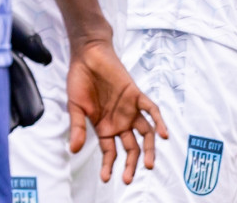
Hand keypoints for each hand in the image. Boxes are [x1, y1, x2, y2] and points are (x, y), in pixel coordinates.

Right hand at [65, 37, 167, 184]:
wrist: (88, 57)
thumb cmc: (80, 82)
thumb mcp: (76, 108)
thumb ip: (77, 128)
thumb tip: (74, 150)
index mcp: (104, 128)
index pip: (110, 152)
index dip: (109, 166)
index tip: (107, 179)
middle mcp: (119, 121)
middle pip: (131, 147)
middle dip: (131, 163)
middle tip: (129, 178)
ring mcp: (129, 109)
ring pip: (144, 133)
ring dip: (148, 149)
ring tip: (149, 164)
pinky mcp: (136, 95)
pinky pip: (151, 109)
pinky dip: (158, 121)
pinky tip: (162, 135)